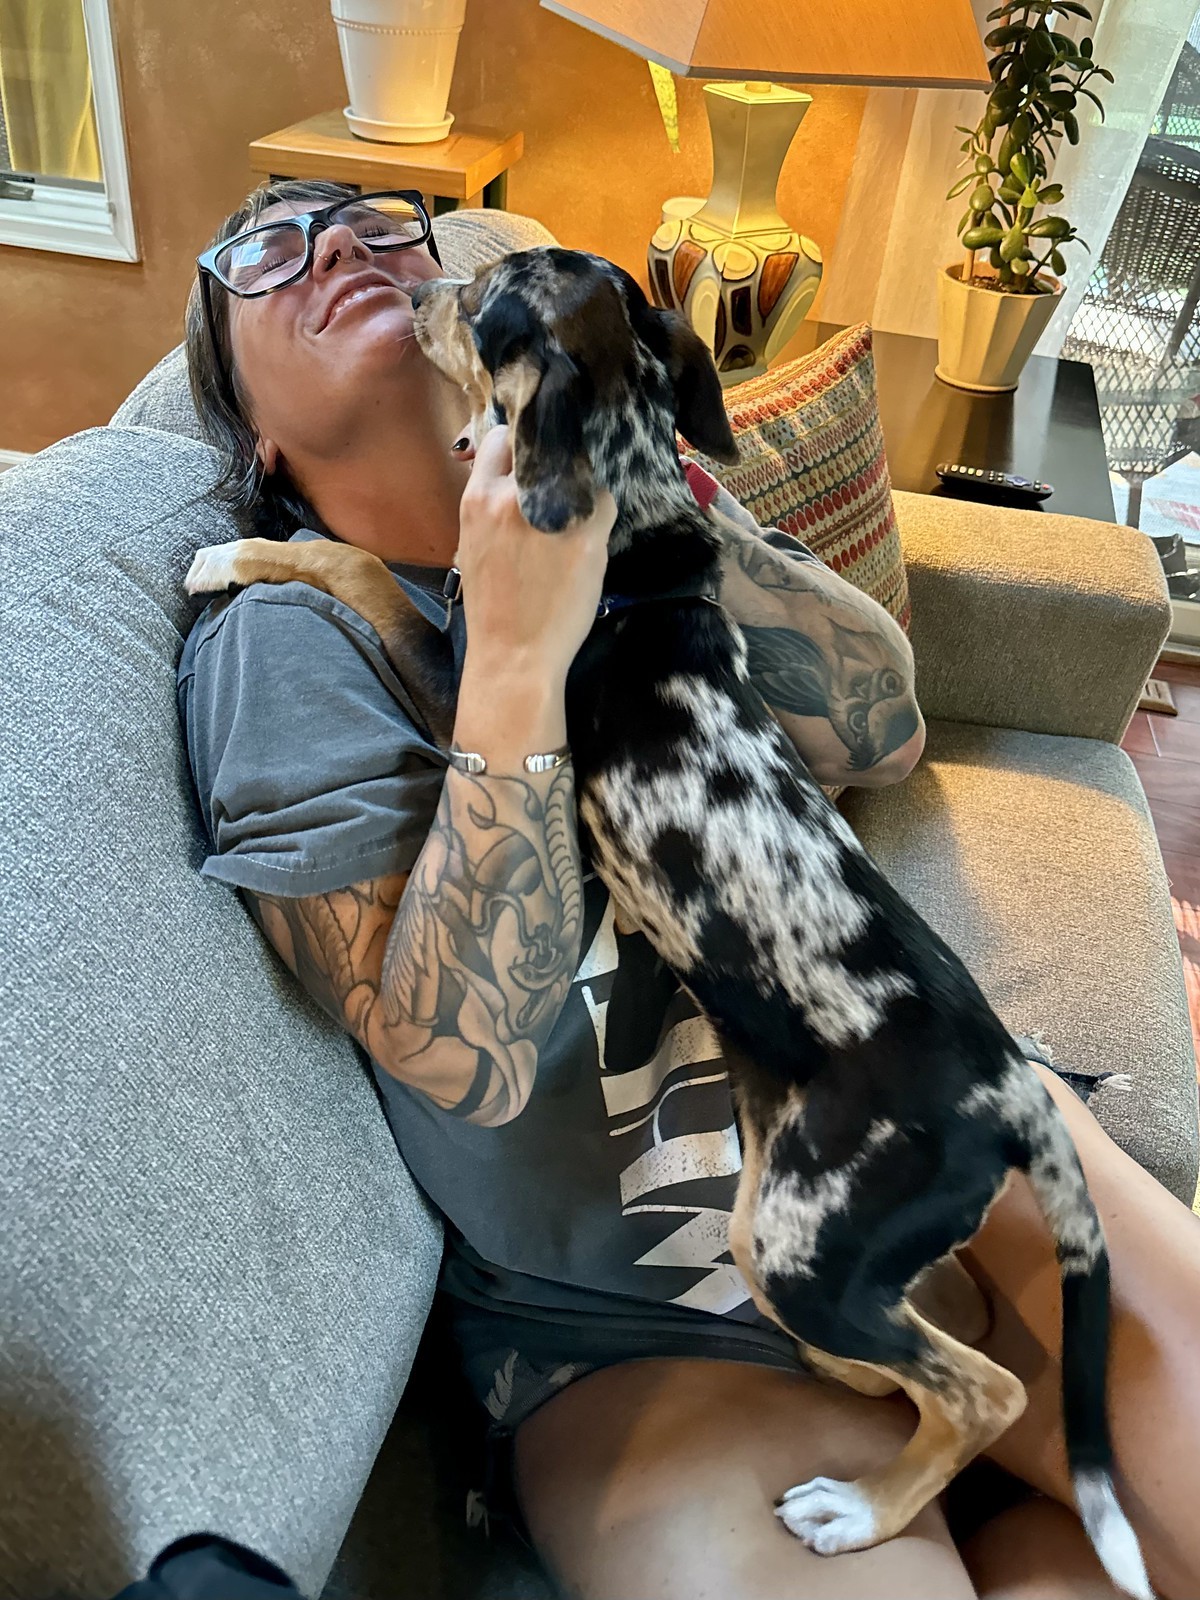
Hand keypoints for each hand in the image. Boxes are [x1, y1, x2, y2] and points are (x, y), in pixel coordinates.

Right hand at [456, 425, 615, 685]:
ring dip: (583, 486)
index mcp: (478, 500)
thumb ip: (491, 506)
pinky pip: (604, 502)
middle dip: (555, 459)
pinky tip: (590, 537)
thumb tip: (514, 478)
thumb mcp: (472, 546)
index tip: (533, 457)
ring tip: (576, 516)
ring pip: (580, 469)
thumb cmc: (492, 607)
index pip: (501, 438)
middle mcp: (512, 498)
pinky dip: (600, 513)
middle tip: (562, 481)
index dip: (520, 444)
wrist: (514, 655)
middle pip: (543, 445)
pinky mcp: (587, 535)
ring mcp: (551, 513)